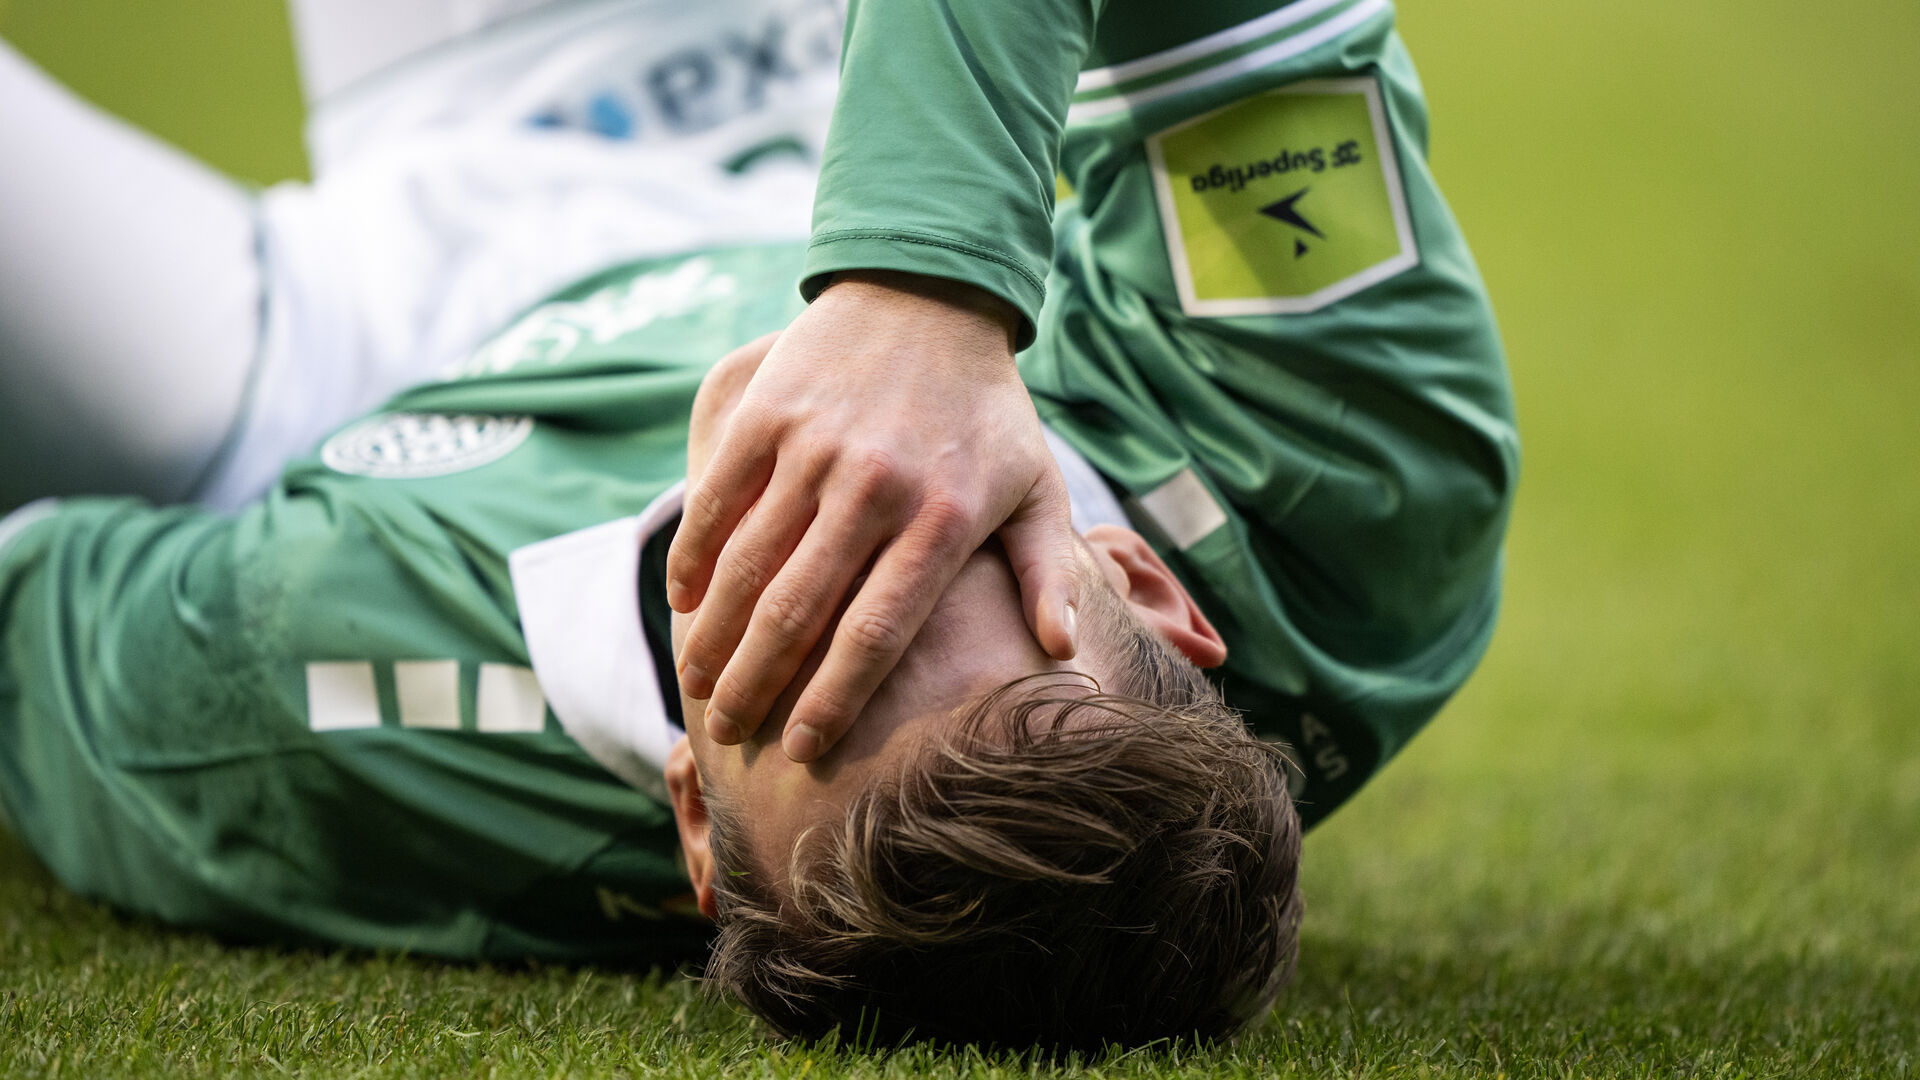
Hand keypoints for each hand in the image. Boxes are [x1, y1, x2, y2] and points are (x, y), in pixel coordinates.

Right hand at [667, 270, 1079, 760]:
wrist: (930, 293)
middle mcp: (876, 488)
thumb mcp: (1035, 485)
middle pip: (798, 613)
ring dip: (712, 634)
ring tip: (697, 684)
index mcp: (941, 520)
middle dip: (756, 685)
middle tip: (728, 731)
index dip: (833, 700)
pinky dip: (692, 555)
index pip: (875, 634)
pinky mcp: (768, 412)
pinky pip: (718, 498)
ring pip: (747, 564)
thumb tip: (1059, 652)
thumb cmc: (987, 410)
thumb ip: (1044, 571)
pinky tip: (681, 601)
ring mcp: (815, 447)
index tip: (801, 749)